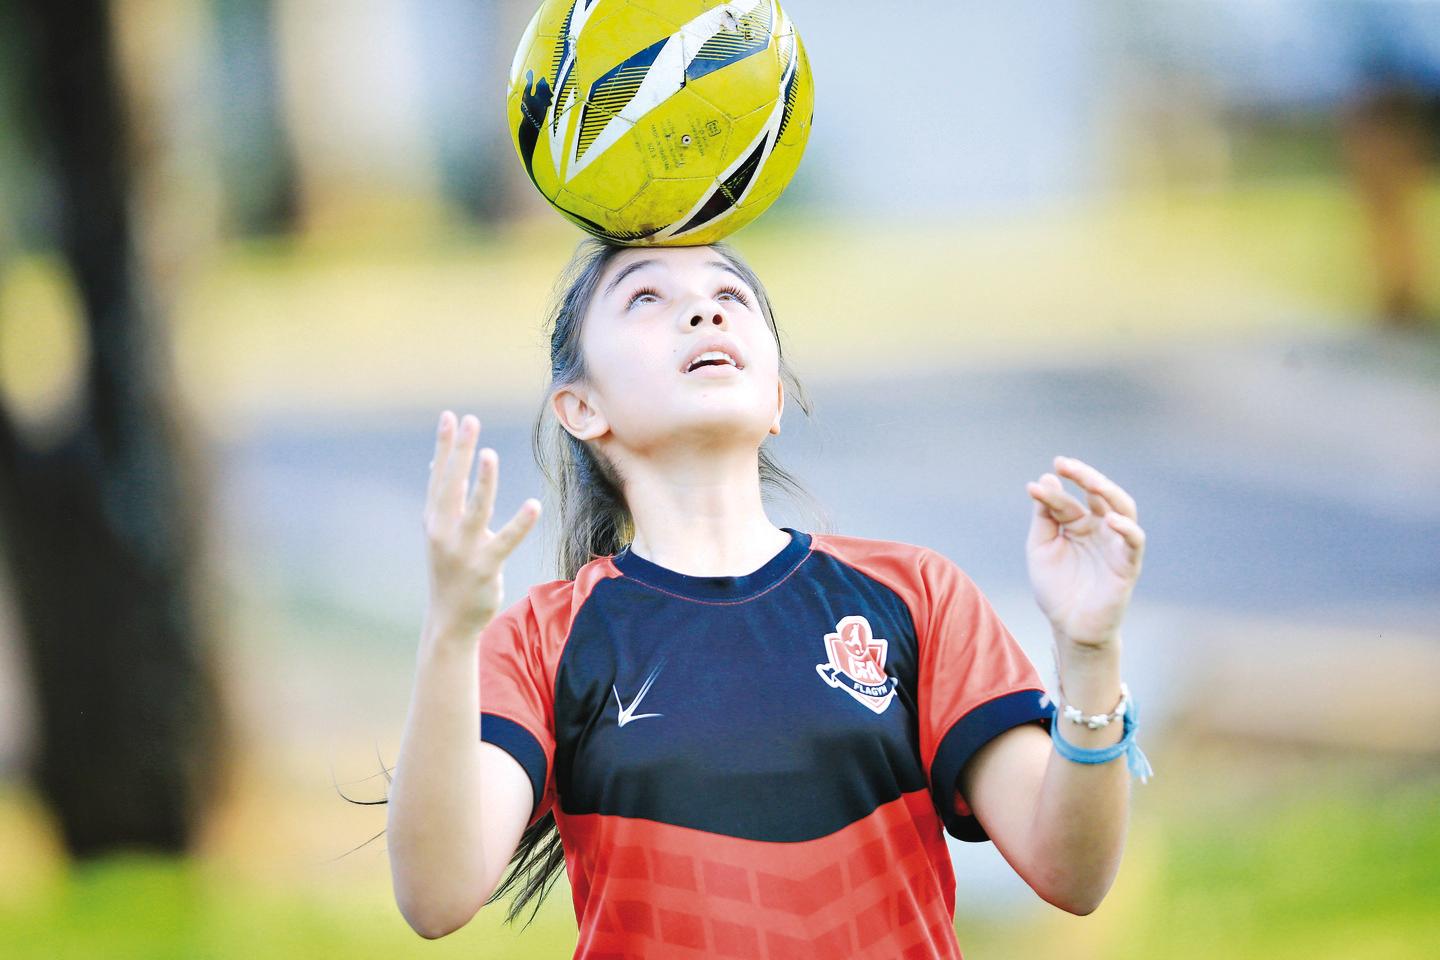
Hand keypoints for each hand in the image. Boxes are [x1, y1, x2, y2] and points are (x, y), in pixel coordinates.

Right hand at [423, 410, 540, 642]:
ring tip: (489, 455)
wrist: (448, 619)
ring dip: (482, 482)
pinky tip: (533, 505)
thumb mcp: (439, 533)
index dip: (444, 446)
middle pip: (452, 484)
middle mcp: (443, 530)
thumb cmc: (448, 570)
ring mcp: (463, 549)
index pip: (438, 476)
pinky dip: (520, 523)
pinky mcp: (485, 566)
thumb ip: (443, 500)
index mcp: (434, 519)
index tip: (449, 416)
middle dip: (459, 452)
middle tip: (469, 420)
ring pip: (475, 510)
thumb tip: (437, 465)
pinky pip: (505, 541)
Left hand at [1025, 456, 1144, 648]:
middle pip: (1101, 493)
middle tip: (1064, 464)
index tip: (1032, 488)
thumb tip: (1046, 479)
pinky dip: (1126, 528)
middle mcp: (1100, 528)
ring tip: (1091, 481)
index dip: (1051, 492)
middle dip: (1084, 476)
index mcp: (1079, 523)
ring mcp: (1115, 544)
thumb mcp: (1041, 547)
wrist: (1069, 626)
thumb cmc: (1056, 588)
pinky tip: (1109, 519)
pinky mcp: (1128, 564)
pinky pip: (1134, 541)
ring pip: (1123, 508)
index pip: (1068, 500)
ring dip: (1108, 491)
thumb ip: (1044, 516)